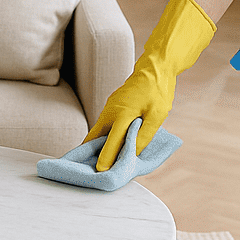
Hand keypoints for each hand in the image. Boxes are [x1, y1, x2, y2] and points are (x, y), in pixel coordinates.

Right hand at [85, 0, 214, 170]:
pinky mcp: (112, 106)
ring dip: (94, 146)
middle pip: (95, 136)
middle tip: (81, 169)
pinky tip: (104, 147)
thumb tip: (132, 153)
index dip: (106, 157)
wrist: (155, 67)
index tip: (98, 171)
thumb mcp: (158, 115)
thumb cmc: (158, 91)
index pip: (112, 141)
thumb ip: (144, 135)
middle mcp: (111, 111)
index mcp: (123, 114)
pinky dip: (101, 137)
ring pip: (98, 131)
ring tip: (91, 164)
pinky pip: (103, 125)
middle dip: (88, 153)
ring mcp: (109, 107)